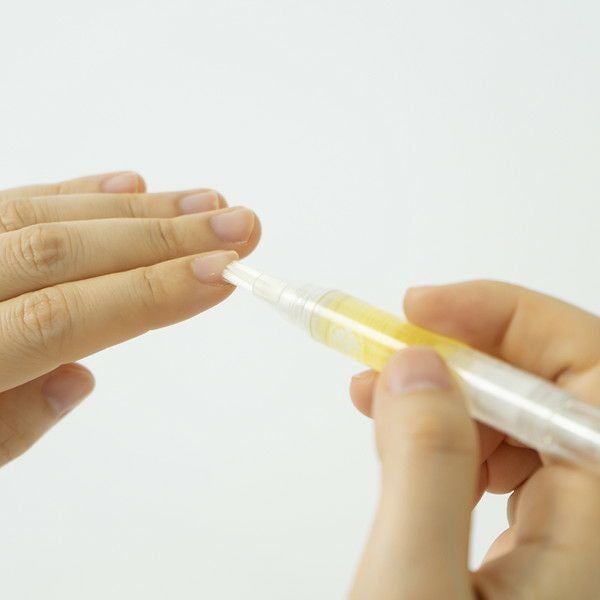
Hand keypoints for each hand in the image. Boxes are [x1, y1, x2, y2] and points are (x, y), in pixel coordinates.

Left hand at [0, 171, 259, 464]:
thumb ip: (8, 425)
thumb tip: (82, 374)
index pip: (63, 318)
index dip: (150, 293)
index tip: (225, 274)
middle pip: (62, 253)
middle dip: (164, 237)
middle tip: (240, 225)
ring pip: (44, 216)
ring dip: (137, 210)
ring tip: (207, 202)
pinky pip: (12, 202)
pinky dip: (75, 193)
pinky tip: (129, 186)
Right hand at [349, 282, 599, 598]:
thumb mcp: (415, 586)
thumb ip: (425, 469)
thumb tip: (418, 365)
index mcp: (599, 521)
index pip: (590, 367)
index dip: (506, 316)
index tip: (421, 309)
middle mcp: (599, 519)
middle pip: (554, 386)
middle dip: (463, 355)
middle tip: (388, 353)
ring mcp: (575, 533)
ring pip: (523, 418)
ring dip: (447, 394)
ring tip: (377, 403)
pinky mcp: (542, 543)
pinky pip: (505, 455)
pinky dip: (448, 433)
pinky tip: (405, 444)